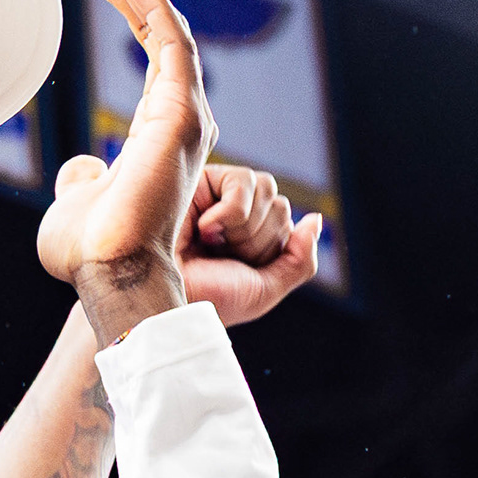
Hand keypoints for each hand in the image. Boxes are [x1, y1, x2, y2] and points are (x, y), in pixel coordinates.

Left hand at [38, 0, 212, 341]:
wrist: (112, 274)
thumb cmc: (92, 253)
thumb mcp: (76, 204)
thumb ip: (82, 179)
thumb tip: (79, 168)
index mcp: (160, 130)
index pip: (151, 46)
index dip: (125, 2)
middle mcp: (181, 116)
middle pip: (161, 27)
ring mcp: (186, 113)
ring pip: (167, 26)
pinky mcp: (182, 113)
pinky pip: (171, 42)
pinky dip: (150, 5)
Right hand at [179, 163, 323, 326]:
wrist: (161, 297)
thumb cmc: (208, 298)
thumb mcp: (265, 290)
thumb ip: (299, 260)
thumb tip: (316, 218)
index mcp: (252, 239)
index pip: (288, 224)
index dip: (270, 250)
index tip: (237, 268)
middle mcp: (238, 215)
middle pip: (280, 205)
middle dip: (257, 240)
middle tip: (220, 256)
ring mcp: (220, 195)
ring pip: (267, 189)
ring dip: (243, 227)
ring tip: (211, 242)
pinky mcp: (202, 179)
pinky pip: (244, 181)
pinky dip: (231, 212)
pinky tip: (204, 228)